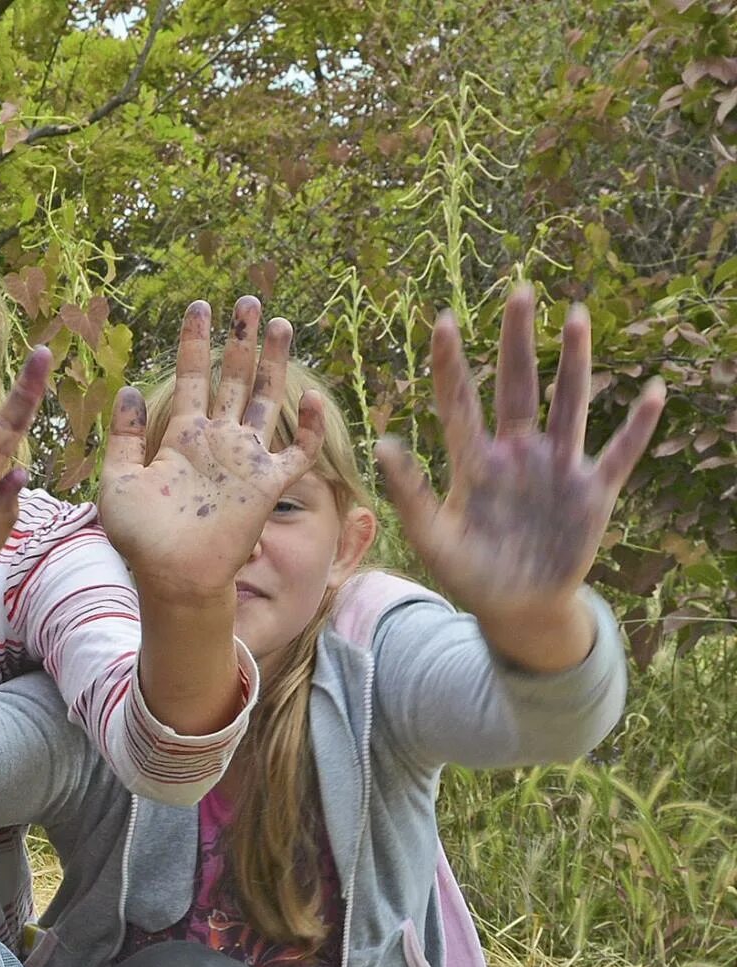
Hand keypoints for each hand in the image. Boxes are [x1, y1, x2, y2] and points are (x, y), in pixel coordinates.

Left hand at [98, 296, 325, 603]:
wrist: (171, 577)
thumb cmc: (140, 538)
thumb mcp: (117, 482)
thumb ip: (123, 437)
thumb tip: (128, 390)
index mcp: (181, 437)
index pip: (193, 377)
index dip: (197, 342)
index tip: (200, 306)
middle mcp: (216, 442)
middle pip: (233, 378)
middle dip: (241, 339)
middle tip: (249, 300)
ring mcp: (245, 461)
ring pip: (265, 401)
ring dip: (273, 364)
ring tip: (280, 323)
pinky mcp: (267, 485)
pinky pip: (297, 451)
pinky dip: (308, 427)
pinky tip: (310, 397)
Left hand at [376, 286, 665, 634]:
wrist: (515, 607)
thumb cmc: (468, 572)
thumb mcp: (432, 537)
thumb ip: (410, 492)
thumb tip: (382, 444)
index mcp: (474, 461)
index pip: (459, 402)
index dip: (449, 363)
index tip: (440, 320)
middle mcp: (517, 452)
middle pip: (518, 385)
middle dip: (518, 339)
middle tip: (519, 290)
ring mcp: (557, 467)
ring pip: (569, 403)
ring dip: (575, 361)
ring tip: (577, 315)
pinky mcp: (593, 491)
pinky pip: (620, 452)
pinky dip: (638, 425)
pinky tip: (653, 390)